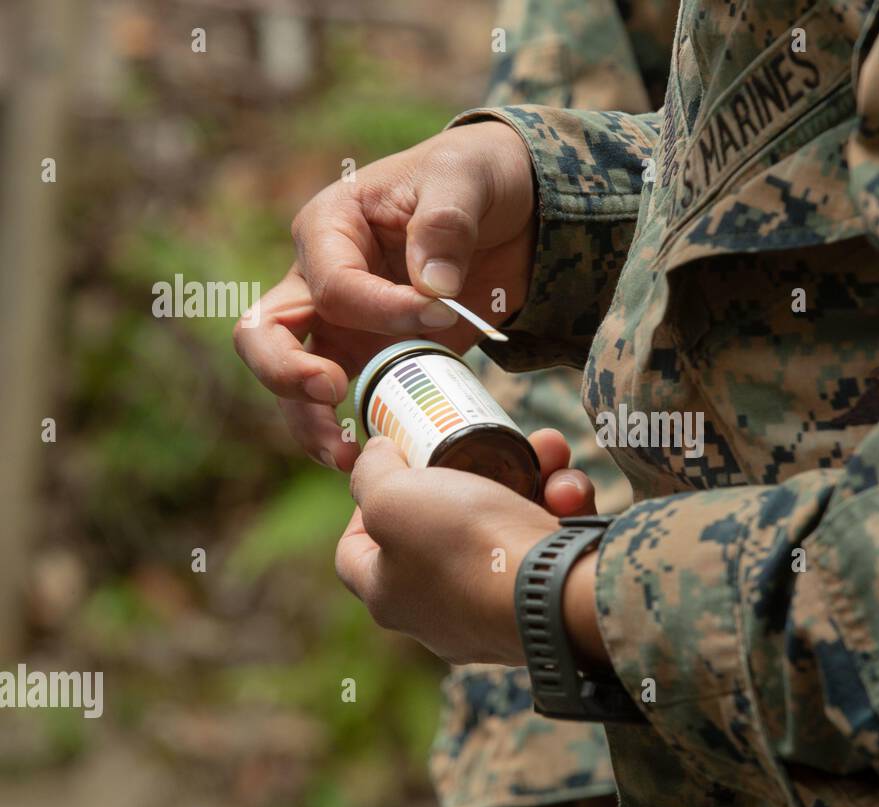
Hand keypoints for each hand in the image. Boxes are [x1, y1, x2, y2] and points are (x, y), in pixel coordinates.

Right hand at [232, 121, 535, 470]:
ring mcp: (343, 327)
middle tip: (331, 391)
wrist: (514, 209)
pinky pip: (348, 404)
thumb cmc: (475, 178)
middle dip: (285, 371)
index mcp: (330, 226)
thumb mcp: (466, 179)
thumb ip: (446, 224)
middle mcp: (320, 280)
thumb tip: (432, 289)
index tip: (437, 313)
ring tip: (346, 457)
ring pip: (294, 383)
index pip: (332, 283)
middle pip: (265, 335)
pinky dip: (354, 432)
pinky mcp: (376, 360)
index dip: (379, 308)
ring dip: (310, 422)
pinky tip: (378, 458)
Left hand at [335, 429, 607, 666]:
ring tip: (544, 457)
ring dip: (528, 485)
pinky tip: (570, 496)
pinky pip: (545, 551)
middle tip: (484, 448)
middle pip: (439, 532)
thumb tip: (374, 457)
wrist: (555, 594)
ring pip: (503, 533)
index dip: (363, 505)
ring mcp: (493, 614)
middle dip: (470, 476)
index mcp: (390, 596)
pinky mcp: (543, 609)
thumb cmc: (465, 546)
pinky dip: (559, 516)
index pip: (354, 551)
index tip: (393, 469)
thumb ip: (371, 473)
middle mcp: (438, 614)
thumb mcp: (393, 497)